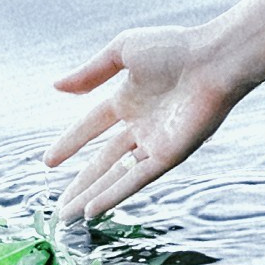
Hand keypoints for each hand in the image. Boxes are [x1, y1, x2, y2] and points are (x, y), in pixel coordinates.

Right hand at [43, 25, 233, 220]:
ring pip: (115, 176)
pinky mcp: (168, 157)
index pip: (91, 127)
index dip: (70, 143)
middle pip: (103, 161)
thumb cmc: (175, 48)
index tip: (48, 162)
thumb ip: (89, 73)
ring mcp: (153, 143)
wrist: (216, 60)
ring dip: (92, 196)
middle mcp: (140, 125)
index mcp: (128, 99)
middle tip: (59, 206)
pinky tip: (93, 211)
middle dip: (81, 184)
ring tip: (68, 216)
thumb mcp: (122, 51)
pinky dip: (113, 195)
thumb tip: (55, 86)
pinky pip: (135, 180)